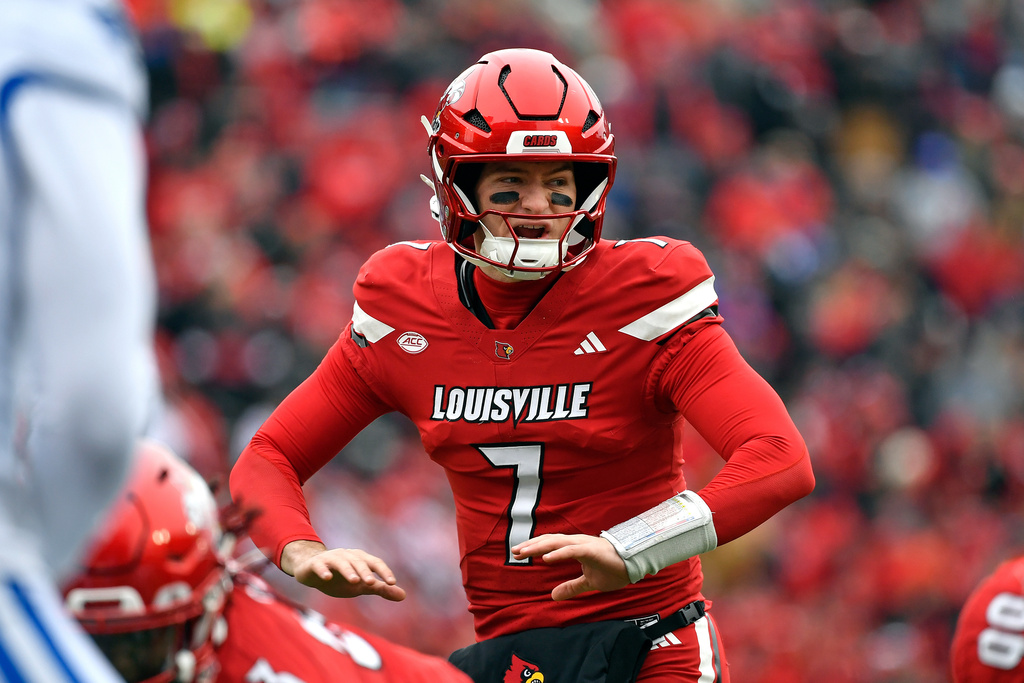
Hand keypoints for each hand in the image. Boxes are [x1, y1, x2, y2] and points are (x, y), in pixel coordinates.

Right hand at [281, 540, 405, 600]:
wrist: (311, 570)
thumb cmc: (340, 578)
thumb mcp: (361, 585)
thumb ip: (380, 589)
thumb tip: (404, 596)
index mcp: (360, 559)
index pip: (375, 563)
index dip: (384, 571)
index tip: (392, 582)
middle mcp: (347, 556)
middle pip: (359, 561)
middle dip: (365, 571)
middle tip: (371, 582)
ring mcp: (331, 558)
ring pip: (341, 562)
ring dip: (348, 570)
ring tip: (354, 581)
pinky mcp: (316, 564)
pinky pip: (320, 566)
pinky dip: (324, 571)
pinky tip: (327, 578)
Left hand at [511, 534, 628, 600]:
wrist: (636, 565)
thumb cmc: (614, 568)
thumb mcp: (588, 582)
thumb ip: (571, 587)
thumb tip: (553, 595)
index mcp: (576, 547)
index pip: (551, 544)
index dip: (535, 547)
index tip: (518, 552)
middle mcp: (577, 542)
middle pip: (550, 540)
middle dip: (531, 545)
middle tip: (514, 551)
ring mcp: (584, 545)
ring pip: (557, 542)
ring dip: (539, 546)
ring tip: (525, 552)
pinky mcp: (592, 551)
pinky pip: (573, 550)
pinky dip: (559, 552)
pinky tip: (547, 557)